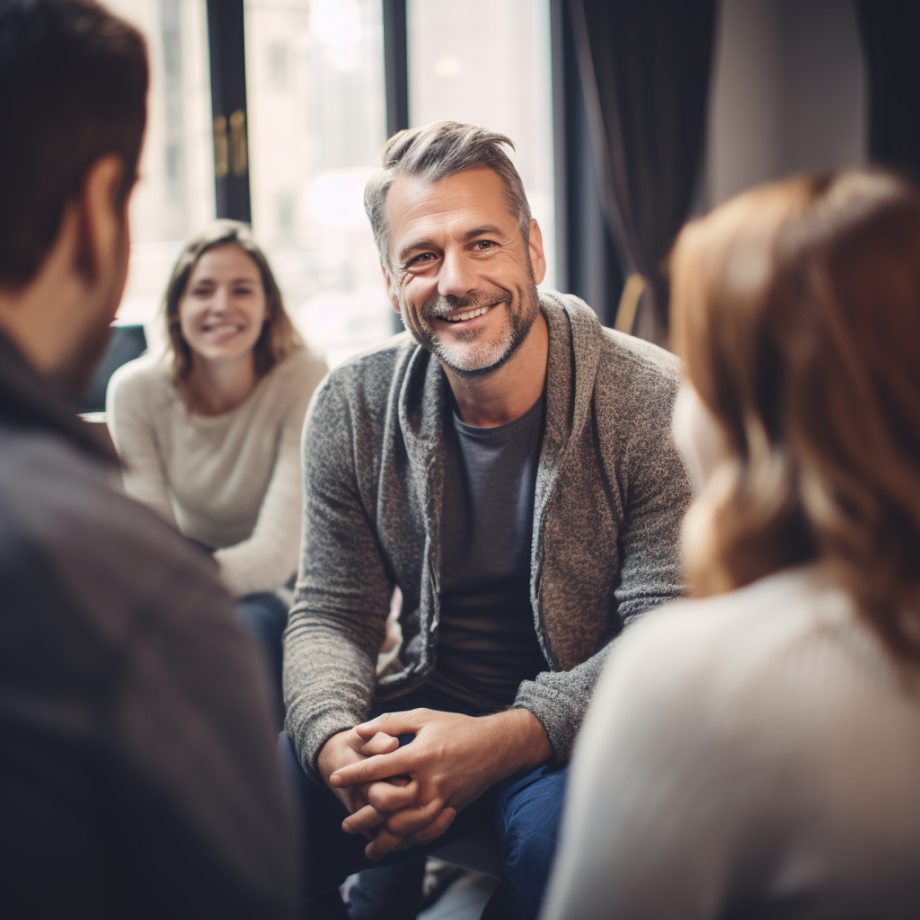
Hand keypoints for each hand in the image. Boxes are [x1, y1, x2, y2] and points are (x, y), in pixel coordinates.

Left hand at [330, 708, 552, 858]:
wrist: (495, 746)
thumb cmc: (456, 728)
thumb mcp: (423, 717)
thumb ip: (390, 723)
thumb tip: (358, 731)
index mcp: (420, 755)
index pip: (379, 767)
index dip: (354, 774)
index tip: (334, 779)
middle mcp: (430, 781)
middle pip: (390, 806)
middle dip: (364, 817)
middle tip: (346, 823)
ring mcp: (442, 798)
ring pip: (409, 827)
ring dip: (386, 839)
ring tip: (369, 847)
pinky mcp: (451, 809)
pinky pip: (428, 832)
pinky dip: (411, 841)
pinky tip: (399, 845)